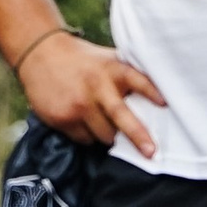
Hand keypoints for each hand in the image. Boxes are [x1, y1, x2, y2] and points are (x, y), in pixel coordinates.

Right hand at [16, 32, 165, 160]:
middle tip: (151, 152)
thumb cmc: (83, 60)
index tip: (166, 104)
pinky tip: (81, 118)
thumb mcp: (107, 59)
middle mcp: (96, 86)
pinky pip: (84, 139)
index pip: (137, 81)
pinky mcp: (62, 118)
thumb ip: (127, 75)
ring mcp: (78, 104)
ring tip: (102, 120)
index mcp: (112, 69)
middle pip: (122, 117)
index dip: (152, 93)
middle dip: (138, 137)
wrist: (40, 53)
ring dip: (108, 134)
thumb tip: (160, 99)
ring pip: (104, 135)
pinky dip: (88, 134)